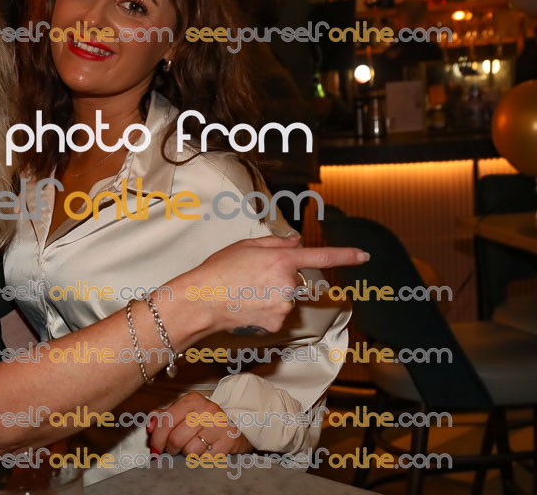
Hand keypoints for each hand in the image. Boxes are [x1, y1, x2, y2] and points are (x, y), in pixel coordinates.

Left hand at [147, 393, 252, 456]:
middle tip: (174, 449)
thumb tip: (149, 426)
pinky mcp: (230, 440)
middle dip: (171, 449)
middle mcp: (207, 409)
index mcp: (192, 400)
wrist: (234, 427)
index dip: (156, 439)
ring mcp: (220, 424)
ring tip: (193, 447)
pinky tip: (206, 451)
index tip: (154, 449)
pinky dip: (202, 460)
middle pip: (176, 438)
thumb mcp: (183, 414)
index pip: (166, 421)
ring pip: (190, 451)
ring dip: (187, 454)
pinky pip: (205, 459)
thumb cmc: (204, 422)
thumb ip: (163, 417)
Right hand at [184, 235, 366, 334]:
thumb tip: (295, 243)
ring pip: (286, 298)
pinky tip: (247, 306)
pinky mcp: (276, 324)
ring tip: (245, 292)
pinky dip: (265, 311)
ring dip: (272, 295)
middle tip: (252, 277)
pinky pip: (277, 314)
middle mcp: (287, 284)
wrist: (202, 300)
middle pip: (295, 279)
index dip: (346, 255)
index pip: (322, 257)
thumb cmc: (219, 270)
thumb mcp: (245, 246)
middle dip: (280, 278)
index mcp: (282, 260)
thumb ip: (276, 243)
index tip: (364, 255)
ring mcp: (284, 306)